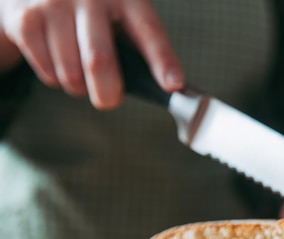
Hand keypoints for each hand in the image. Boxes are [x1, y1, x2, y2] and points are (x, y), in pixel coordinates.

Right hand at [0, 0, 183, 108]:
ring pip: (70, 74)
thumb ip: (140, 45)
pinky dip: (56, 80)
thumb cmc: (92, 8)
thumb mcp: (121, 13)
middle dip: (108, 93)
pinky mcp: (25, 20)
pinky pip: (47, 73)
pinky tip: (59, 60)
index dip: (162, 61)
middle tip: (110, 100)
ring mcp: (53, 6)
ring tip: (81, 73)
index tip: (173, 85)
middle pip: (99, 61)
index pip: (149, 31)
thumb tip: (170, 87)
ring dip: (80, 88)